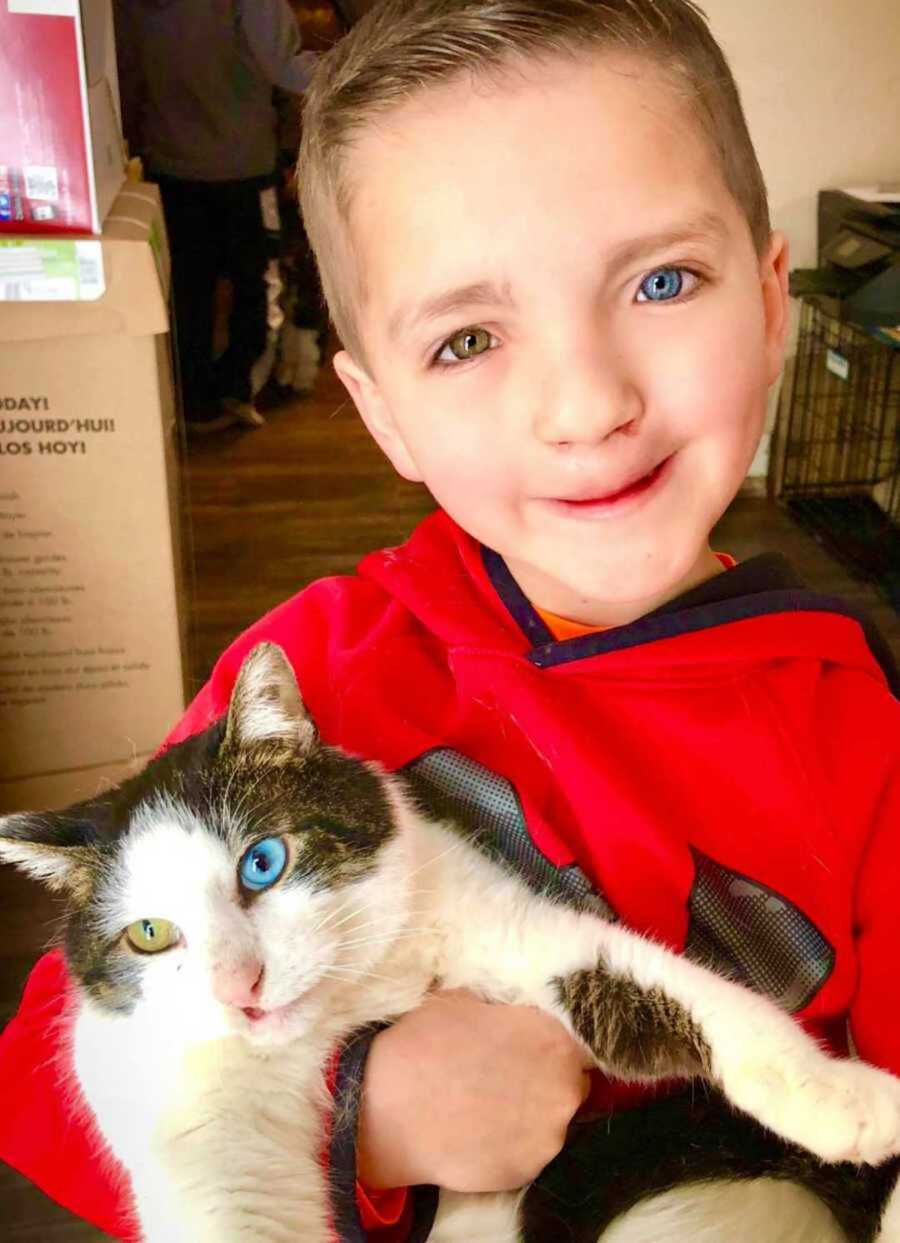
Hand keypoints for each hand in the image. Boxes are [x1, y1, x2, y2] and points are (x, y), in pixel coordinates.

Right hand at [357, 989, 590, 1192]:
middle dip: (549, 1075)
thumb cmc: (424, 1043)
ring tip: (491, 1105)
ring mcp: (549, 1136)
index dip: (558, 1039)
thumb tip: (510, 1011)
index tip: (537, 1042)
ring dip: (532, 1111)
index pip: (582, 1037)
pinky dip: (513, 1142)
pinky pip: (529, 1151)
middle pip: (574, 1079)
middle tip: (510, 1072)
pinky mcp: (527, 1172)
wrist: (387, 1110)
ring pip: (552, 1119)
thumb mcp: (465, 1000)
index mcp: (554, 1038)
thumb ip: (504, 1009)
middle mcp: (565, 1088)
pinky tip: (482, 1132)